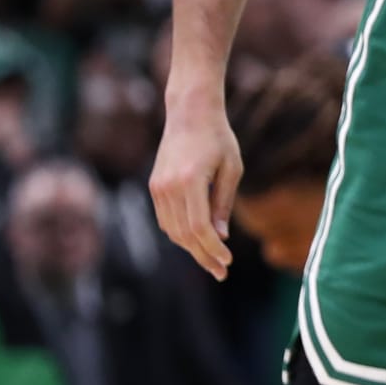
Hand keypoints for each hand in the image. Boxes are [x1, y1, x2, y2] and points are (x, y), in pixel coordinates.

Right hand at [149, 99, 241, 280]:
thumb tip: (220, 237)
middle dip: (203, 256)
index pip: (199, 227)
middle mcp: (169, 187)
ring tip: (212, 260)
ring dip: (192, 248)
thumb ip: (223, 203)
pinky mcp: (154, 186)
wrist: (190, 112)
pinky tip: (197, 241)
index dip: (213, 249)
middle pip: (184, 234)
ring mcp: (158, 187)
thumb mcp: (231, 168)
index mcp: (190, 180)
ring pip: (172, 230)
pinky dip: (180, 234)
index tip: (227, 261)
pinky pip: (165, 220)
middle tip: (221, 272)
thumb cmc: (218, 137)